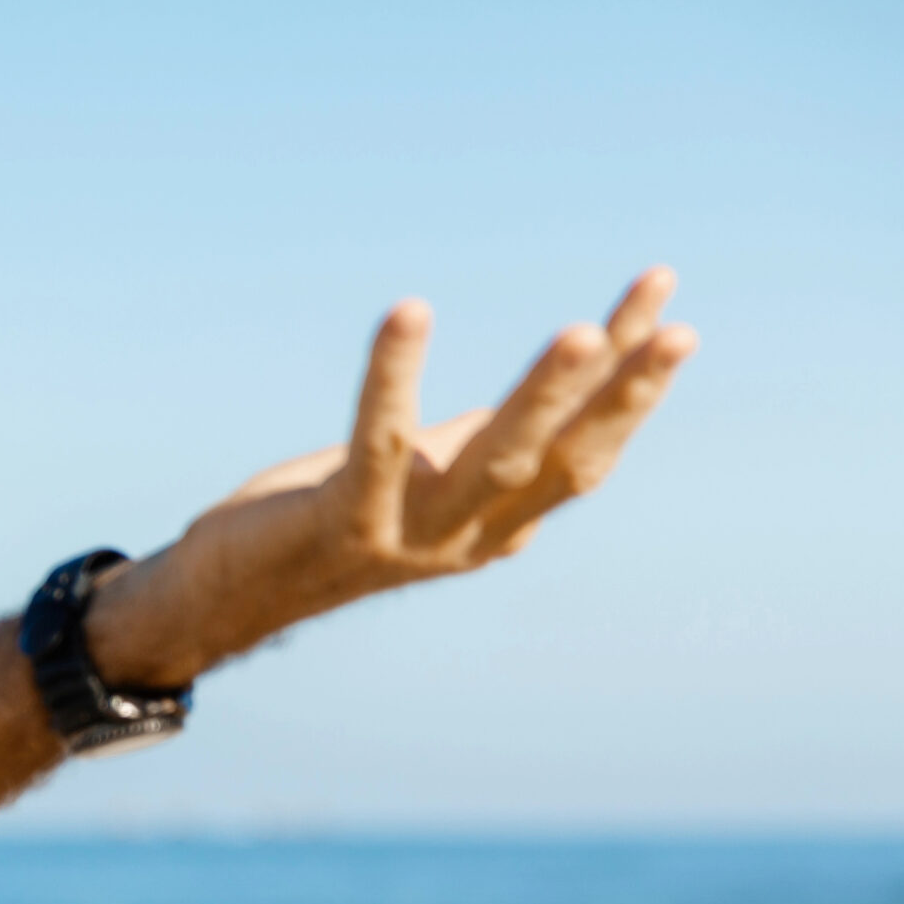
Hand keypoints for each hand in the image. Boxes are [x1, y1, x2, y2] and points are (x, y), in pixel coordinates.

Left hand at [91, 269, 695, 685]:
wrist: (229, 595)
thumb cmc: (330, 520)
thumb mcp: (422, 478)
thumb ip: (481, 441)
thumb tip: (554, 392)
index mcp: (498, 523)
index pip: (585, 449)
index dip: (631, 388)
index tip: (670, 308)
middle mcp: (466, 537)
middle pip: (559, 461)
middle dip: (620, 398)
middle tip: (674, 330)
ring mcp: (408, 535)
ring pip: (492, 462)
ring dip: (541, 396)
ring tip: (581, 333)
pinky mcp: (342, 521)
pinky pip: (377, 441)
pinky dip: (394, 376)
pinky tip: (410, 312)